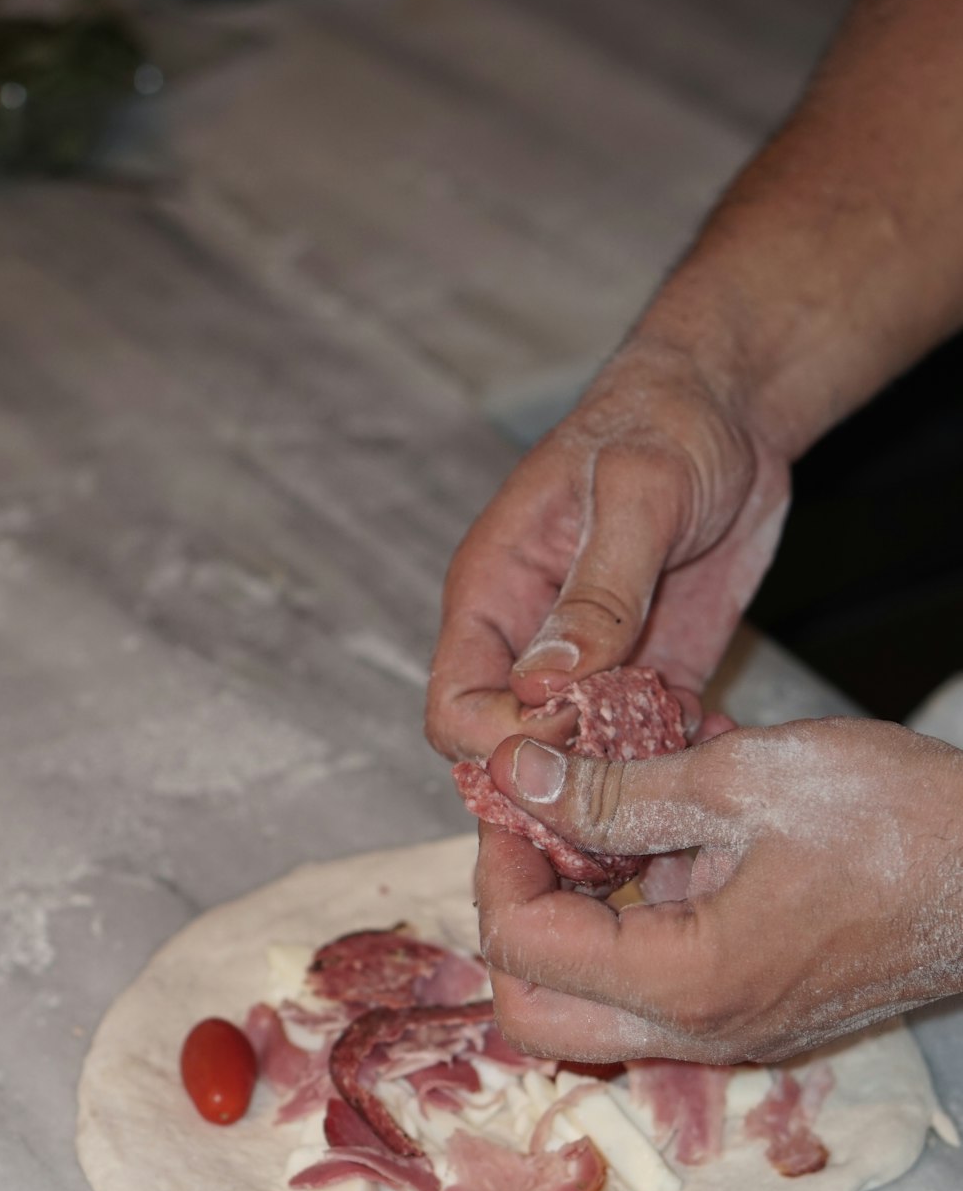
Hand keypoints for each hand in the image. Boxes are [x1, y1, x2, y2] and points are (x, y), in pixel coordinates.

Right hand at [426, 337, 789, 762]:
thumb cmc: (665, 421)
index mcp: (494, 596)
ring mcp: (591, 667)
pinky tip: (714, 737)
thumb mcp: (637, 494)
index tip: (573, 735)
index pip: (456, 709)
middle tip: (633, 781)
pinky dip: (673, 759)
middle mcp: (531, 644)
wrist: (734, 410)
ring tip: (681, 762)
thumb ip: (595, 592)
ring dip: (624, 779)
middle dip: (562, 781)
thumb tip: (544, 686)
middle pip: (511, 751)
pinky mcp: (650, 676)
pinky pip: (645, 745)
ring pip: (579, 762)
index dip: (502, 743)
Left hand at [476, 718, 962, 1063]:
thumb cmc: (899, 823)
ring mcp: (726, 1032)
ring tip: (597, 826)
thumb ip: (613, 790)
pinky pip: (648, 992)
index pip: (523, 947)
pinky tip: (659, 844)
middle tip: (534, 831)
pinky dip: (626, 926)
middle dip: (512, 917)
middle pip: (534, 1016)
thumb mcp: (740, 782)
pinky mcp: (751, 1011)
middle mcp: (696, 1032)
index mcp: (683, 983)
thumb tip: (520, 776)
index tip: (519, 792)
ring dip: (567, 924)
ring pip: (586, 1011)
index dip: (498, 861)